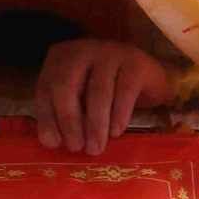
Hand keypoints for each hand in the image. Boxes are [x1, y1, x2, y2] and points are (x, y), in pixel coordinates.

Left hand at [34, 39, 175, 153]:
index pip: (46, 88)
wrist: (151, 77)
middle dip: (69, 120)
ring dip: (95, 125)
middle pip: (67, 86)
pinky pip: (124, 92)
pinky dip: (119, 115)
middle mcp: (82, 51)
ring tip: (96, 148)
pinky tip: (115, 133)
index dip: (48, 117)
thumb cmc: (110, 91)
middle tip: (76, 148)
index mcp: (61, 57)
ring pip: (97, 92)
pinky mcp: (135, 63)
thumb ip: (65, 114)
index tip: (54, 144)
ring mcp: (110, 54)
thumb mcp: (82, 99)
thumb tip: (51, 142)